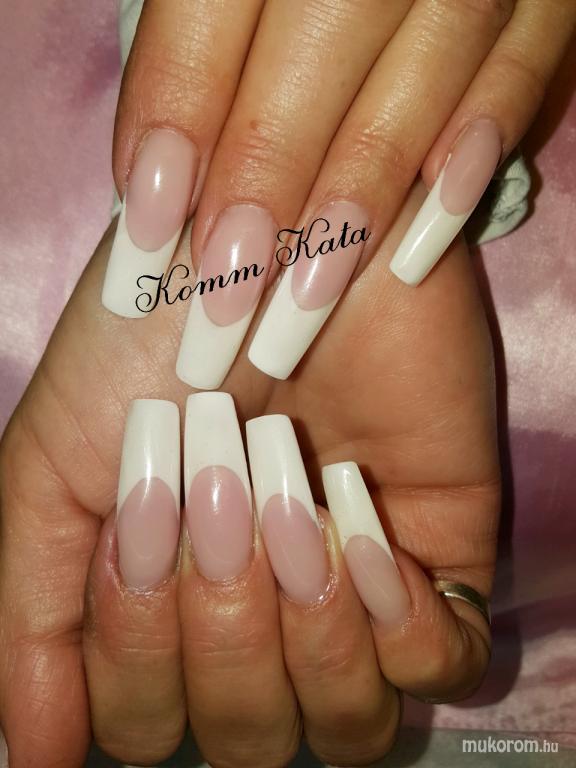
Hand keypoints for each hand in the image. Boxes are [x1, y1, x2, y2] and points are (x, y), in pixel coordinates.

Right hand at [0, 184, 498, 765]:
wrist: (272, 248)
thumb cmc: (155, 344)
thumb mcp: (54, 471)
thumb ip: (31, 617)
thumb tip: (39, 763)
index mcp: (170, 615)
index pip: (148, 729)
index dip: (139, 653)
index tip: (143, 522)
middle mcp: (261, 626)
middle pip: (249, 740)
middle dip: (221, 623)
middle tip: (219, 487)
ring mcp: (357, 600)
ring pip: (348, 729)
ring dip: (304, 625)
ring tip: (294, 499)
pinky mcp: (442, 562)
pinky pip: (440, 668)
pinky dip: (393, 615)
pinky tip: (355, 511)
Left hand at [105, 0, 574, 383]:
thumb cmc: (298, 10)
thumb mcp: (240, 14)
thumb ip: (202, 75)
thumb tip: (154, 189)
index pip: (212, 2)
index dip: (178, 114)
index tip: (146, 230)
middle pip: (317, 41)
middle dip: (264, 174)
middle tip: (224, 296)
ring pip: (420, 72)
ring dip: (357, 195)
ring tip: (305, 298)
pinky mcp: (544, 8)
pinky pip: (518, 75)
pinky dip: (468, 163)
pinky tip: (416, 251)